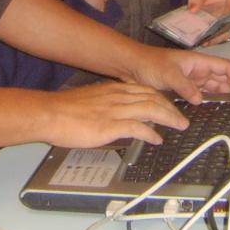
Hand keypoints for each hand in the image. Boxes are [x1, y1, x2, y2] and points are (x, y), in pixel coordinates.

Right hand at [42, 81, 189, 146]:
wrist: (49, 113)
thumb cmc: (63, 110)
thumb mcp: (89, 101)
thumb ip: (104, 106)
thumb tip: (112, 116)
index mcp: (112, 91)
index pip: (144, 91)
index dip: (160, 99)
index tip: (169, 106)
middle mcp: (117, 97)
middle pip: (152, 98)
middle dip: (170, 108)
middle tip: (181, 118)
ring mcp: (114, 110)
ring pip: (150, 109)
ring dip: (168, 118)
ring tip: (179, 126)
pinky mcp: (110, 125)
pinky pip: (137, 127)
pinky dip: (150, 133)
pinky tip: (157, 139)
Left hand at [124, 43, 229, 104]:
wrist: (132, 66)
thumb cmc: (150, 63)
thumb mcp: (169, 74)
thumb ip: (185, 86)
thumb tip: (200, 100)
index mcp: (198, 61)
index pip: (225, 67)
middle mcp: (198, 70)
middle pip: (222, 78)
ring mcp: (191, 79)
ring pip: (213, 88)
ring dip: (224, 96)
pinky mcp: (183, 88)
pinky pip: (201, 95)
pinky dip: (209, 101)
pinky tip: (214, 110)